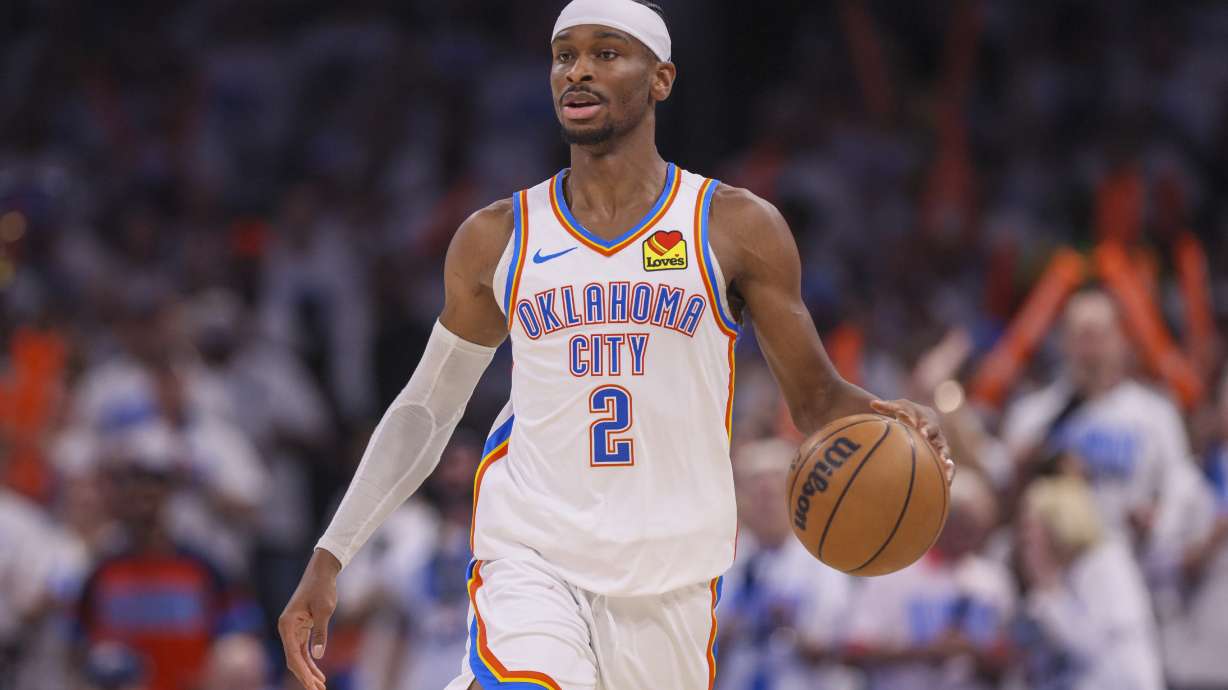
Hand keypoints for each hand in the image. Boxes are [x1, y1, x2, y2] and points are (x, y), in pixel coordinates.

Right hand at [279, 549, 340, 689]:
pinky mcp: (301, 628)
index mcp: (287, 625)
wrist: (322, 572)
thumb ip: (320, 633)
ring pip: (298, 657)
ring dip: (308, 672)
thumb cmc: (322, 588)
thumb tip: (317, 656)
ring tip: (320, 686)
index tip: (311, 686)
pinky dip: (310, 661)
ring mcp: (293, 629)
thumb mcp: (324, 610)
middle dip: (305, 676)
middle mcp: (286, 629)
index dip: (302, 673)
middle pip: (293, 659)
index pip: (293, 655)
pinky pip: (303, 650)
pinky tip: (318, 673)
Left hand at [871, 399, 954, 482]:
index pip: (928, 426)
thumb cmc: (907, 411)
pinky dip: (944, 477)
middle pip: (942, 444)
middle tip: (942, 458)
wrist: (921, 416)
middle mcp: (937, 436)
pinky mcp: (938, 458)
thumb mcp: (898, 406)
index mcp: (928, 423)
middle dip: (942, 451)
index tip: (921, 433)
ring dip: (948, 468)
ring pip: (947, 459)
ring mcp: (939, 448)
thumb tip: (872, 403)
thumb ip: (887, 406)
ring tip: (948, 479)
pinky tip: (942, 489)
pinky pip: (943, 469)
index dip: (926, 429)